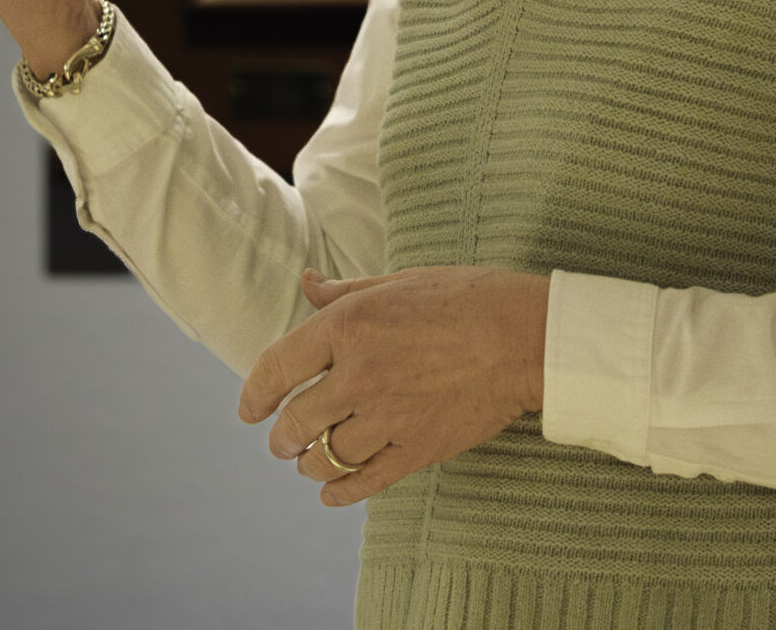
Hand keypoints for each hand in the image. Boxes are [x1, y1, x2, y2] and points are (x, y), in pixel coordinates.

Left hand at [238, 266, 549, 507]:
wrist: (525, 336)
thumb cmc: (465, 298)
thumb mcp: (398, 281)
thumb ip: (345, 292)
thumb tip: (307, 284)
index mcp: (350, 326)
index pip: (278, 368)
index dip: (254, 394)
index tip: (249, 409)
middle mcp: (360, 375)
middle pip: (296, 423)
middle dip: (281, 438)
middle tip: (281, 442)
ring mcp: (388, 417)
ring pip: (326, 457)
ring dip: (309, 464)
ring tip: (308, 463)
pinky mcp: (417, 448)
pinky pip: (365, 482)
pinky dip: (341, 493)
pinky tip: (331, 493)